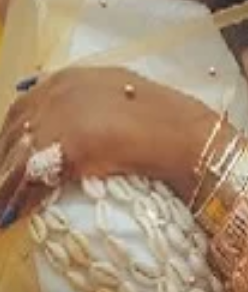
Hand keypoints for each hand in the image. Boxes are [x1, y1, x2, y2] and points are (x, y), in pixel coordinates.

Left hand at [0, 68, 215, 219]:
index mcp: (73, 77)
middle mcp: (59, 91)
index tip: (9, 155)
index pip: (24, 105)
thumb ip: (92, 104)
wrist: (186, 136)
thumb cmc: (167, 119)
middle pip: (14, 130)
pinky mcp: (64, 144)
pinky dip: (17, 198)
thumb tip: (71, 129)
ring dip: (7, 182)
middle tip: (5, 183)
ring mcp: (59, 116)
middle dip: (5, 157)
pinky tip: (12, 215)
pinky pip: (28, 178)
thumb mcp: (123, 97)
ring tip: (3, 206)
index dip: (13, 133)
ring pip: (16, 156)